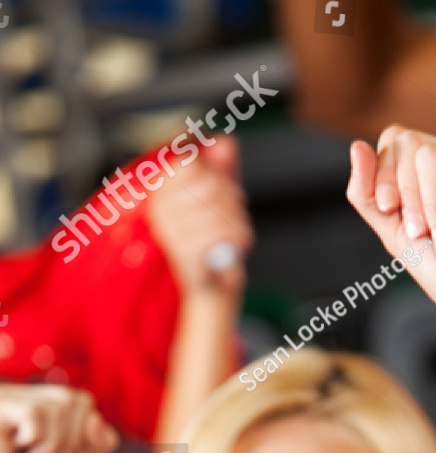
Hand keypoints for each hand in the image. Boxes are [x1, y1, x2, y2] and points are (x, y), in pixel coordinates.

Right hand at [0, 385, 117, 452]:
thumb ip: (100, 443)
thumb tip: (95, 417)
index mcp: (42, 402)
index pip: (83, 400)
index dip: (84, 434)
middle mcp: (24, 394)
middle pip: (74, 399)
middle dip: (72, 440)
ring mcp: (8, 398)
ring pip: (57, 406)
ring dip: (52, 445)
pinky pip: (33, 413)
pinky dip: (35, 441)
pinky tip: (15, 450)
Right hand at [147, 135, 251, 297]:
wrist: (209, 286)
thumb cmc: (209, 240)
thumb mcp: (213, 198)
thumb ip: (218, 168)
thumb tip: (226, 143)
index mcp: (158, 192)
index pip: (191, 163)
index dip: (215, 175)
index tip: (220, 192)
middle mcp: (157, 208)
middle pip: (210, 183)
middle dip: (231, 199)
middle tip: (231, 216)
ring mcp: (168, 231)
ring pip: (220, 207)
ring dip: (237, 220)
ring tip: (233, 232)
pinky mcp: (183, 252)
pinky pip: (222, 231)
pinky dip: (237, 237)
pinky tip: (233, 246)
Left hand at [347, 127, 435, 329]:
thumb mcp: (393, 234)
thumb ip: (367, 194)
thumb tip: (357, 145)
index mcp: (430, 176)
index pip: (394, 143)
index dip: (383, 174)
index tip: (390, 212)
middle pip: (409, 142)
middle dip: (406, 192)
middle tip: (420, 232)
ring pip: (432, 154)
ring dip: (430, 203)